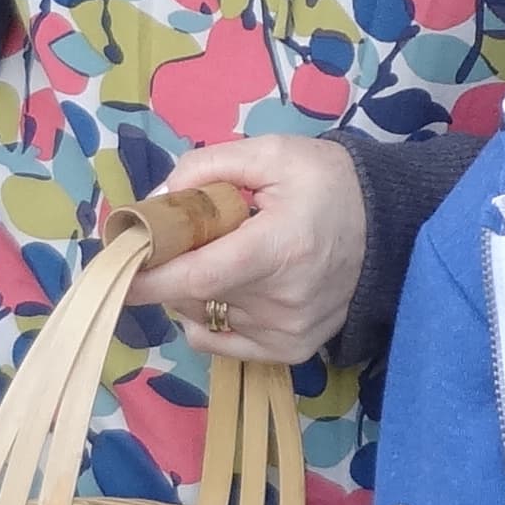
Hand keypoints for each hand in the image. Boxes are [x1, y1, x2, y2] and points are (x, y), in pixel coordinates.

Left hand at [123, 135, 367, 364]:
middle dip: (172, 266)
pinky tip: (232, 288)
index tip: (115, 270)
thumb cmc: (327, 184)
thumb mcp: (272, 154)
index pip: (199, 276)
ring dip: (194, 288)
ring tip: (228, 255)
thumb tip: (156, 201)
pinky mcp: (290, 351)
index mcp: (279, 249)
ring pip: (202, 316)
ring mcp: (287, 332)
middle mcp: (283, 300)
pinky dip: (209, 316)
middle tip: (185, 235)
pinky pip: (220, 341)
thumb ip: (207, 167)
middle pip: (194, 294)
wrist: (389, 227)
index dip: (150, 278)